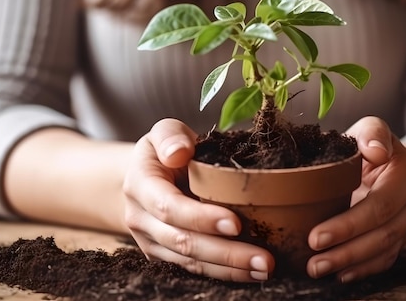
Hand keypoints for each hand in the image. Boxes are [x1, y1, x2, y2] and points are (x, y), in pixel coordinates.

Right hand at [122, 118, 274, 281]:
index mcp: (140, 185)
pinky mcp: (165, 257)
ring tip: (264, 269)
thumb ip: (170, 136)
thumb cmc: (164, 151)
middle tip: (264, 259)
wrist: (145, 177)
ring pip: (190, 262)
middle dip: (225, 254)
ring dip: (229, 269)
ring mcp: (152, 242)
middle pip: (182, 242)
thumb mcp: (164, 132)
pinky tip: (251, 273)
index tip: (236, 224)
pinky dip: (224, 273)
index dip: (201, 218)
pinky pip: (194, 269)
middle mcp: (141, 219)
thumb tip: (179, 152)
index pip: (169, 207)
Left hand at [306, 116, 405, 282]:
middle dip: (346, 250)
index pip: (379, 206)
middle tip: (313, 261)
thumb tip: (376, 151)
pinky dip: (363, 269)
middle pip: (383, 233)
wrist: (387, 158)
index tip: (315, 236)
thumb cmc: (368, 143)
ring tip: (317, 270)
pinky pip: (386, 258)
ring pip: (384, 250)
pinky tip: (340, 274)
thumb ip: (372, 133)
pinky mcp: (402, 236)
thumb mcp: (370, 128)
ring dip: (350, 264)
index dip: (348, 225)